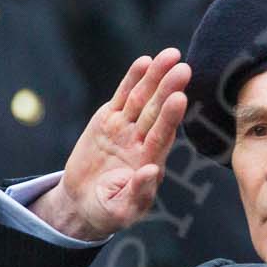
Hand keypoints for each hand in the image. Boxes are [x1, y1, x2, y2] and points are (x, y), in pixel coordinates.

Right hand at [32, 48, 190, 242]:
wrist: (83, 203)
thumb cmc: (107, 211)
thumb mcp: (121, 209)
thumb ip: (138, 192)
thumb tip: (151, 171)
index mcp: (149, 162)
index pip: (162, 136)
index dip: (170, 117)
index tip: (180, 98)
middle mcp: (142, 142)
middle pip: (155, 111)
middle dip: (168, 89)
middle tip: (183, 68)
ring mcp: (126, 128)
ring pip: (141, 99)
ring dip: (155, 77)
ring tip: (170, 55)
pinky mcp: (109, 120)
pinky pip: (122, 96)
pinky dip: (132, 79)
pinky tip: (145, 62)